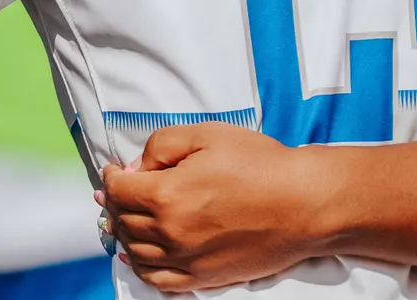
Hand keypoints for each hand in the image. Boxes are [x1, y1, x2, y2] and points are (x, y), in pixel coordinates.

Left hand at [101, 123, 337, 291]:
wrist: (305, 203)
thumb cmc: (259, 164)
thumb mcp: (204, 135)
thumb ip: (158, 147)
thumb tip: (133, 169)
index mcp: (167, 196)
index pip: (117, 191)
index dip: (110, 178)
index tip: (115, 171)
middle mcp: (172, 232)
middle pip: (124, 220)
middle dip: (114, 203)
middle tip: (117, 191)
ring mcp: (189, 259)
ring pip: (136, 252)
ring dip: (124, 232)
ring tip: (126, 217)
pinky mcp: (207, 277)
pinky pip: (160, 280)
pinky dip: (142, 267)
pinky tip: (139, 253)